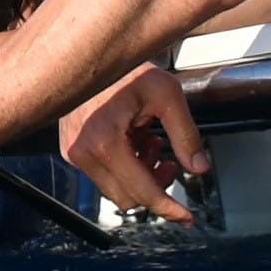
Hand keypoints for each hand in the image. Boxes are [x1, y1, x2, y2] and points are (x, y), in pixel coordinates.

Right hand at [58, 62, 208, 222]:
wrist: (89, 53)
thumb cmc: (126, 69)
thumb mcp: (166, 95)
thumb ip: (186, 135)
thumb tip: (200, 168)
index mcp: (105, 141)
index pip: (143, 191)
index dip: (169, 208)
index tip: (187, 218)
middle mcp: (83, 152)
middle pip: (128, 198)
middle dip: (154, 186)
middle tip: (169, 162)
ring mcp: (73, 152)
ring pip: (115, 189)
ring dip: (139, 175)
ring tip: (150, 143)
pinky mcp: (70, 149)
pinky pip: (102, 175)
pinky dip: (123, 166)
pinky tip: (132, 140)